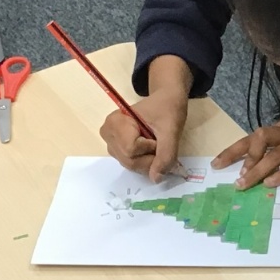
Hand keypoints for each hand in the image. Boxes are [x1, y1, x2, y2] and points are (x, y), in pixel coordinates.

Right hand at [100, 55, 192, 182]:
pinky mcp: (118, 150)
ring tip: (155, 142)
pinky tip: (150, 148)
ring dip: (149, 160)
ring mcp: (112, 144)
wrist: (166, 101)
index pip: (131, 150)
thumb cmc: (167, 109)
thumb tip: (155, 178)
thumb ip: (165, 154)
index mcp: (115, 122)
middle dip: (151, 157)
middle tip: (159, 141)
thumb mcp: (171, 130)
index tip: (157, 134)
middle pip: (129, 161)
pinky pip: (132, 165)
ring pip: (131, 165)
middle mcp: (108, 134)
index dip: (150, 147)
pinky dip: (146, 161)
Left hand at [212, 119, 279, 188]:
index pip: (253, 137)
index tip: (217, 164)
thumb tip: (253, 165)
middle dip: (243, 158)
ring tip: (246, 184)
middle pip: (261, 140)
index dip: (234, 150)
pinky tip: (271, 183)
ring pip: (276, 154)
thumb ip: (278, 147)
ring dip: (258, 170)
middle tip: (234, 178)